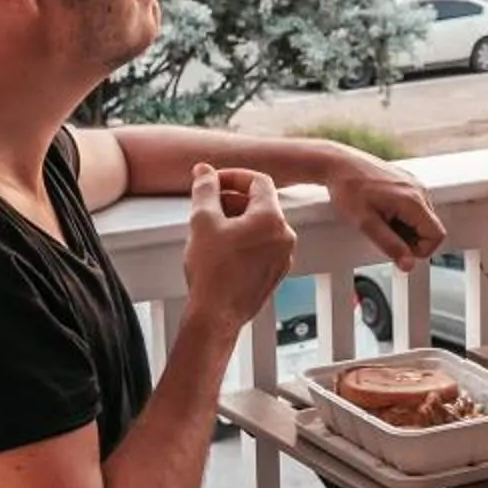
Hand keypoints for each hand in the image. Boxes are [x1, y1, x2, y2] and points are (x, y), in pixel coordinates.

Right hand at [184, 164, 297, 335]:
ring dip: (237, 219)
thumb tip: (204, 171)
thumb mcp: (202, 221)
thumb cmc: (210, 269)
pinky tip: (221, 250)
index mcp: (272, 219)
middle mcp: (285, 236)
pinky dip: (244, 239)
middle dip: (232, 199)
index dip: (233, 176)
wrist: (216, 316)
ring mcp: (283, 257)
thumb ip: (205, 189)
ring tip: (210, 229)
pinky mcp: (275, 274)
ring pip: (261, 226)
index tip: (212, 183)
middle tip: (206, 205)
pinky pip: (263, 246)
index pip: (258, 181)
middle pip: (260, 203)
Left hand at [327, 156, 445, 268]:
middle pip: (431, 228)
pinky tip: (382, 210)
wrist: (338, 163)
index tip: (397, 249)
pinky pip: (416, 208)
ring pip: (423, 219)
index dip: (419, 250)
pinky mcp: (408, 182)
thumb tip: (409, 265)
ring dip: (405, 228)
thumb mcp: (365, 223)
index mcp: (413, 200)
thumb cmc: (348, 190)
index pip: (436, 235)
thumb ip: (390, 245)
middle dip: (410, 239)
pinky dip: (402, 216)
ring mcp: (415, 184)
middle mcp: (419, 190)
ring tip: (380, 220)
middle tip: (382, 233)